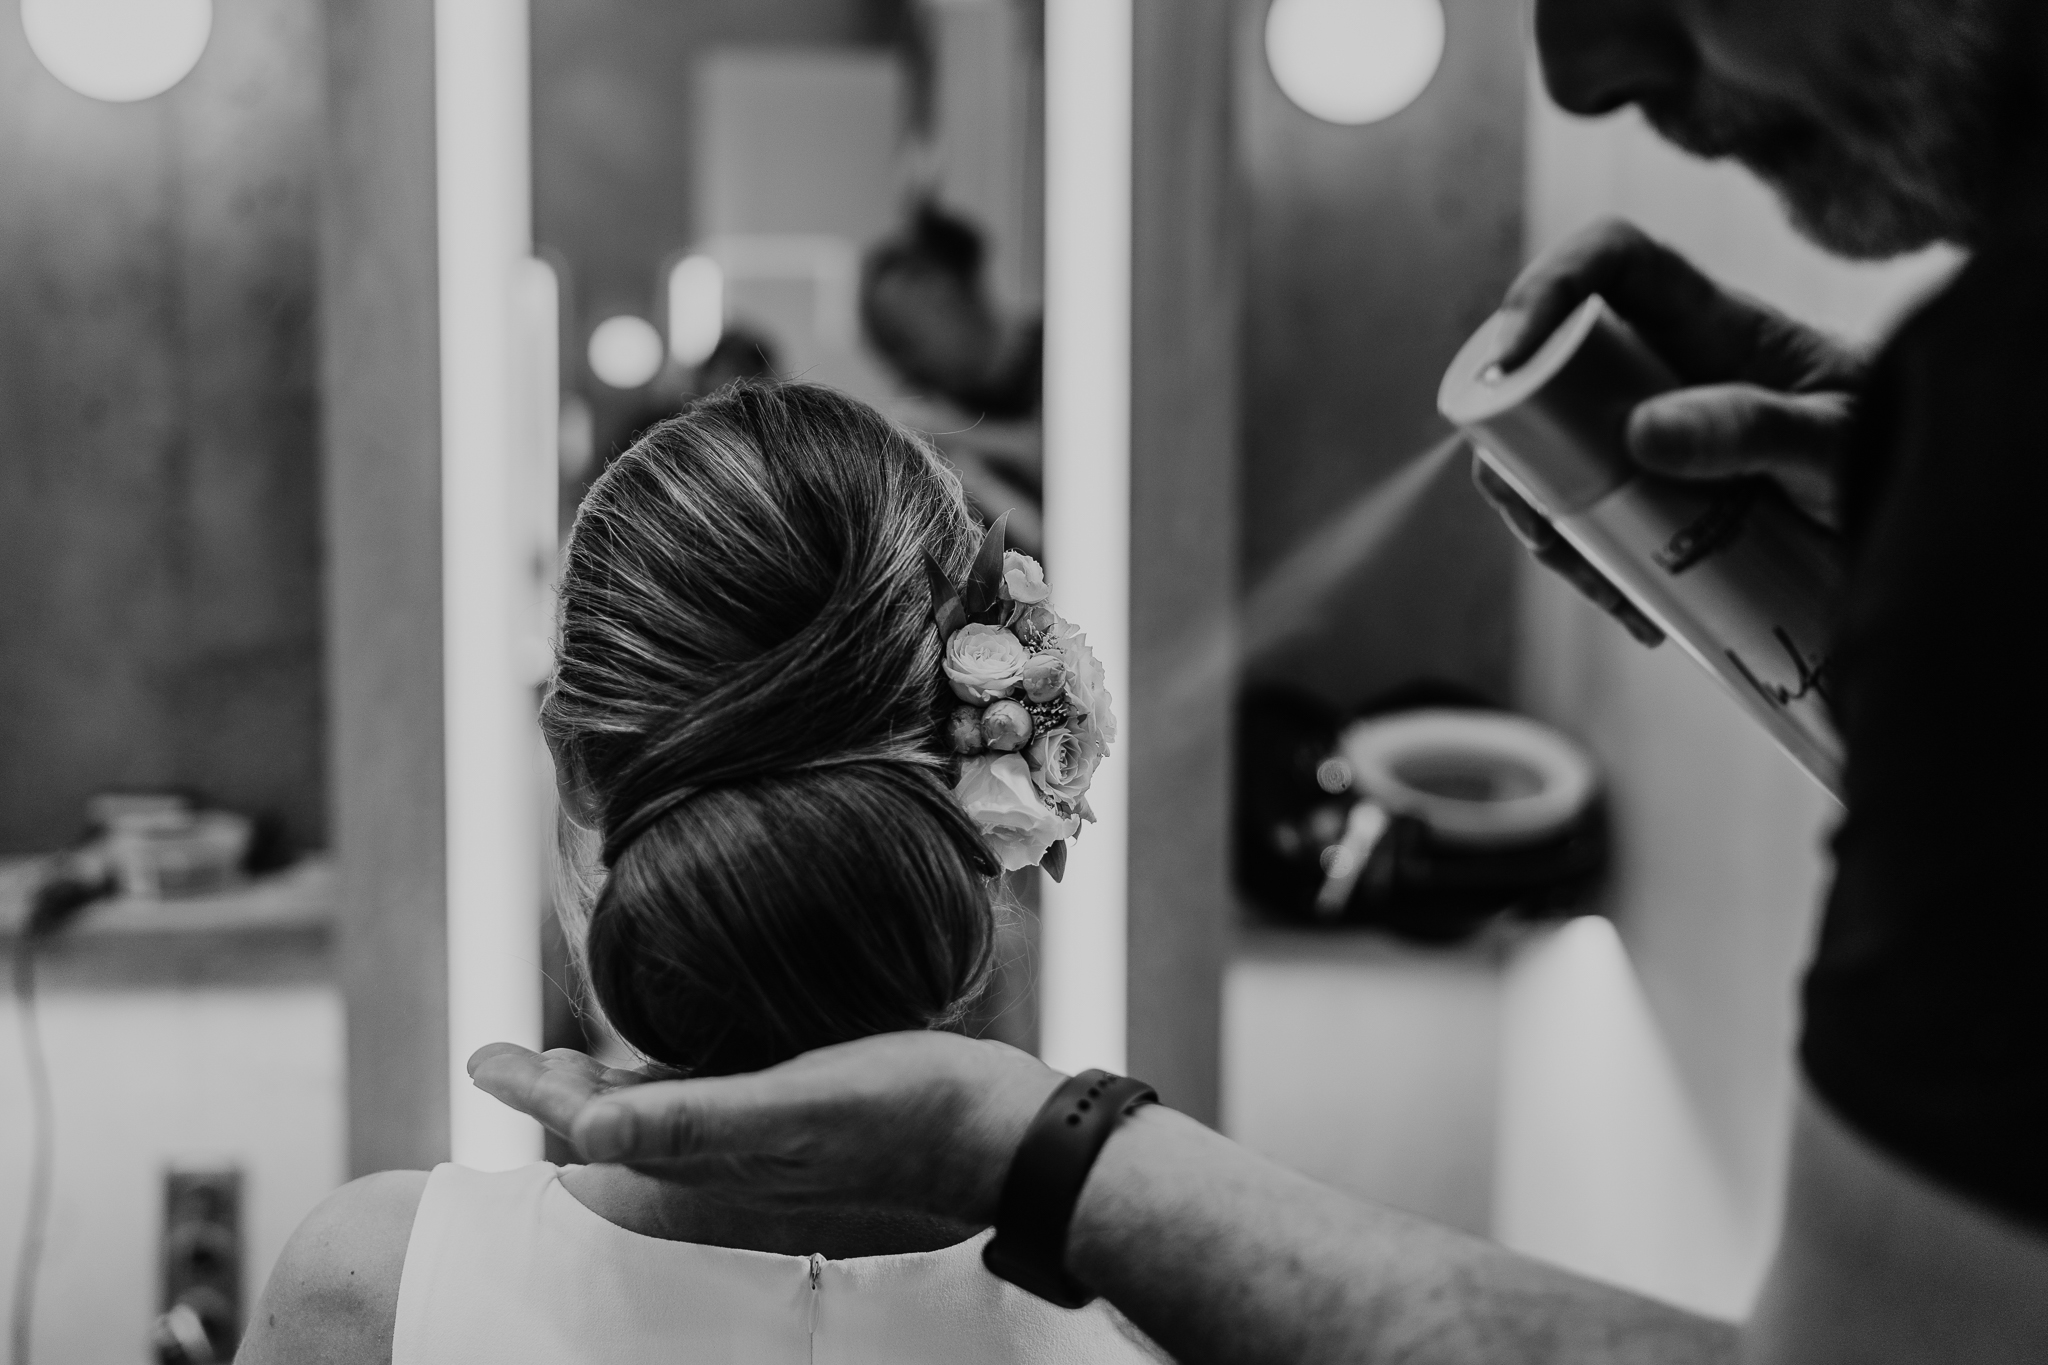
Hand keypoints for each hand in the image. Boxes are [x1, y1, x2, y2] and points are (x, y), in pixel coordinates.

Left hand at [469, 1032, 1062, 1223]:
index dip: (537, 1093)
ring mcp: (771, 1143)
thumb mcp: (793, 1108)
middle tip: (514, 1053)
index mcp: (715, 1157)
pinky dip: (678, 1085)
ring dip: (615, 1092)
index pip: (599, 1130)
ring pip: (667, 1120)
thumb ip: (691, 1122)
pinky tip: (691, 1059)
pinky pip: (719, 1106)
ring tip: (578, 1058)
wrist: (1001, 1138)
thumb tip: (584, 1136)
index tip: (483, 1056)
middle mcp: (732, 1158)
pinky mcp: (809, 1120)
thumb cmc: (904, 1116)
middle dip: (564, 1094)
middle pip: (623, 1128)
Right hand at [1476, 220, 1863, 637]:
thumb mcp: (1835, 439)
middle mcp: (1661, 366)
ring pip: (1549, 455)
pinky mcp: (1649, 491)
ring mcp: (1648, 429)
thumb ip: (1754, 428)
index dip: (1547, 288)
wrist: (1915, 512)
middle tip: (1539, 514)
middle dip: (1517, 446)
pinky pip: (1584, 517)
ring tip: (1599, 585)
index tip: (1512, 359)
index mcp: (1706, 321)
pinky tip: (1632, 608)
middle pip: (1546, 373)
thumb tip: (1639, 435)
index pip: (1610, 262)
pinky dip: (1589, 565)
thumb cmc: (1887, 447)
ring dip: (1547, 521)